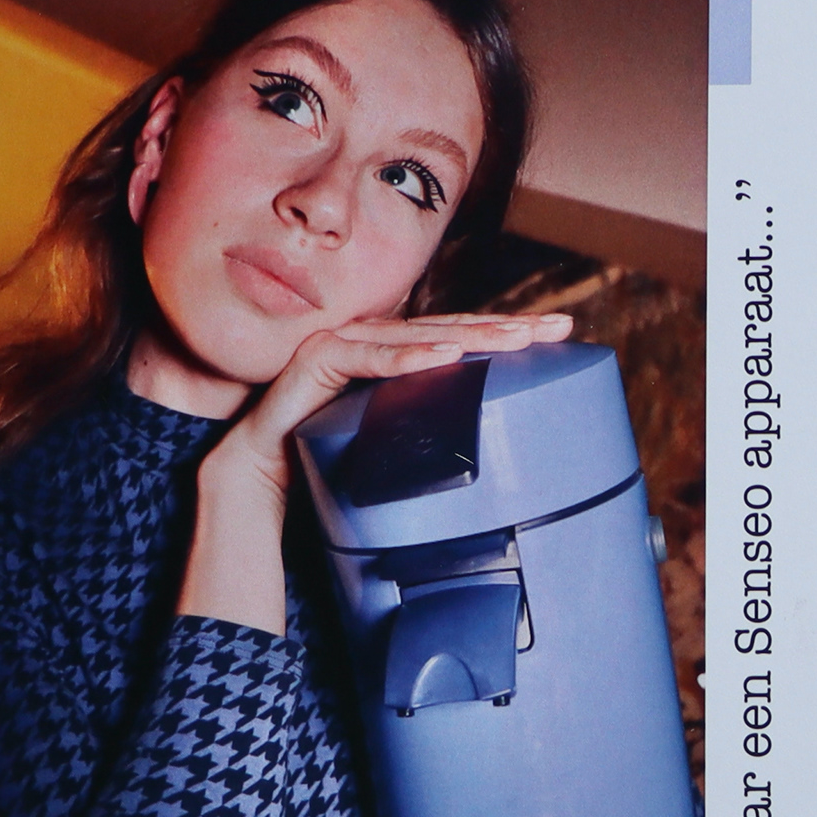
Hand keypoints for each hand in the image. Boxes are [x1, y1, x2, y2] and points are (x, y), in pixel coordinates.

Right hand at [179, 310, 574, 632]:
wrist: (255, 489)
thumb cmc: (325, 477)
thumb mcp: (398, 459)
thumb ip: (435, 443)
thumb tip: (504, 475)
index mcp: (394, 362)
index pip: (460, 340)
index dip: (509, 332)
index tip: (562, 334)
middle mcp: (370, 345)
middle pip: (448, 330)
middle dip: (505, 326)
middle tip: (556, 327)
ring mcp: (339, 348)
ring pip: (413, 335)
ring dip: (466, 335)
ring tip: (512, 340)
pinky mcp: (311, 364)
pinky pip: (362, 357)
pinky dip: (404, 356)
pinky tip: (444, 356)